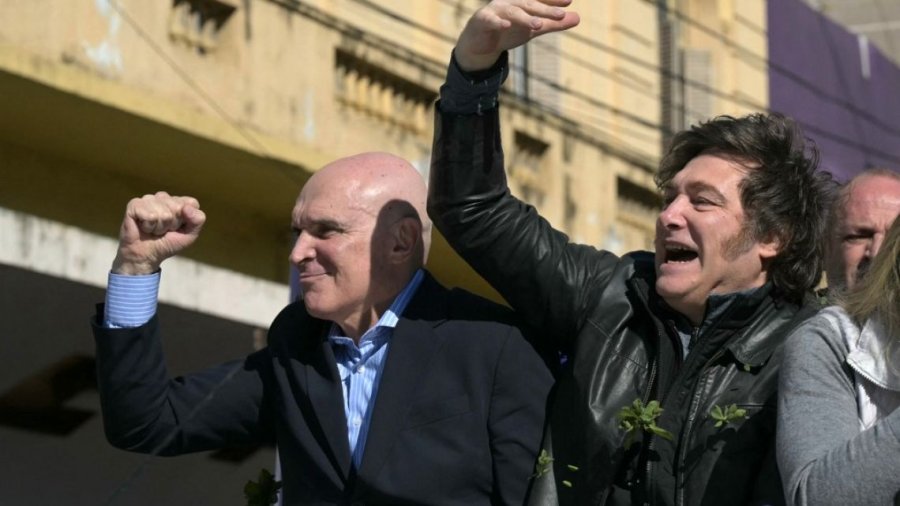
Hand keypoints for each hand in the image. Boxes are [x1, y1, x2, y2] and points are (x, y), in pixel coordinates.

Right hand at [111, 191, 205, 274]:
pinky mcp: (135, 205)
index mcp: (178, 202)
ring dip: (159, 227)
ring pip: (163, 212)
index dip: (187, 220)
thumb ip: (197, 220)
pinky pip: (149, 215)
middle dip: (172, 224)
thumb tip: (187, 208)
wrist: (146, 256)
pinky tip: (144, 227)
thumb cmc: (167, 244)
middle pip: (177, 207)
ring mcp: (149, 199)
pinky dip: (149, 226)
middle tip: (164, 230)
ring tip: (154, 230)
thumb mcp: (190, 235)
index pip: (191, 203)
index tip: (178, 227)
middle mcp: (164, 197)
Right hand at [455, 0, 579, 70]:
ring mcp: (495, 10)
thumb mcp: (533, 28)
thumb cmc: (509, 30)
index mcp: (522, 1)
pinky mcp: (482, 20)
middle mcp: (510, 2)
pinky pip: (490, 20)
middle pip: (529, 4)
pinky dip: (498, 22)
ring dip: (525, 17)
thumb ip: (553, 23)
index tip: (569, 1)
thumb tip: (577, 18)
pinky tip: (507, 25)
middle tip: (561, 14)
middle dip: (545, 9)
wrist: (481, 43)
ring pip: (512, 11)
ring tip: (539, 25)